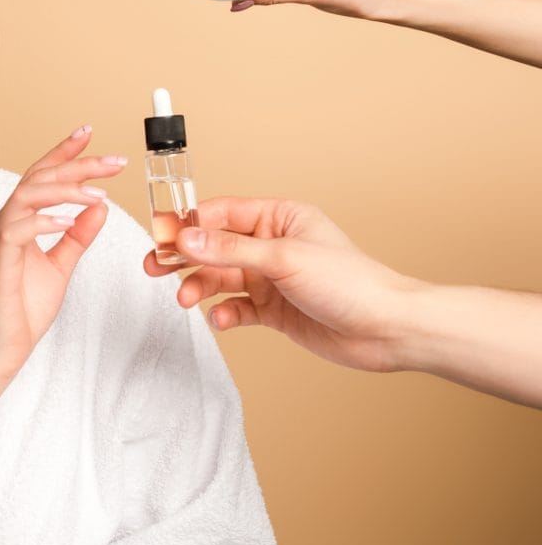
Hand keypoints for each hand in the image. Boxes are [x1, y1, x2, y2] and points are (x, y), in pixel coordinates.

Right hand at [0, 126, 125, 381]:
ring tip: (97, 192)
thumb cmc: (23, 310)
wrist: (0, 350)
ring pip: (26, 196)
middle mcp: (1, 224)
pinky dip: (44, 221)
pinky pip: (17, 230)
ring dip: (64, 190)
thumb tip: (98, 207)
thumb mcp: (60, 266)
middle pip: (36, 178)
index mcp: (14, 222)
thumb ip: (77, 236)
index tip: (87, 133)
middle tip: (112, 160)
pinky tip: (68, 221)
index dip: (62, 153)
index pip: (39, 177)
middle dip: (75, 164)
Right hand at [144, 196, 417, 372]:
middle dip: (185, 257)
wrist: (387, 330)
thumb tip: (187, 239)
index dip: (188, 224)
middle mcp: (272, 245)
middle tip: (156, 266)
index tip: (160, 235)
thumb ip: (230, 251)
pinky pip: (236, 307)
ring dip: (200, 287)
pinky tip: (220, 319)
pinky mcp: (274, 310)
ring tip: (187, 299)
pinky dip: (224, 313)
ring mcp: (271, 278)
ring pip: (221, 277)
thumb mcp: (284, 259)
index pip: (221, 213)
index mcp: (279, 218)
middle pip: (214, 246)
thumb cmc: (352, 283)